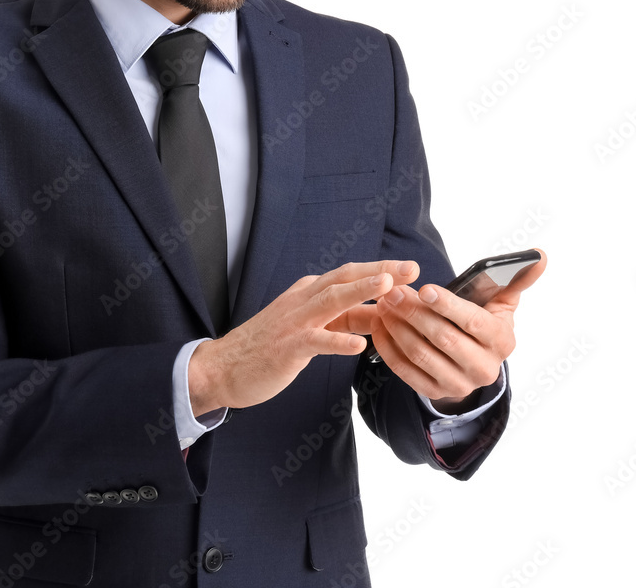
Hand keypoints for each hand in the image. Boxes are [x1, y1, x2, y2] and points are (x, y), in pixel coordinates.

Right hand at [188, 260, 419, 415]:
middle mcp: (302, 300)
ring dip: (360, 291)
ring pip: (331, 300)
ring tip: (388, 287)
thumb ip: (344, 320)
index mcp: (309, 293)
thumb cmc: (269, 347)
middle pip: (344, 278)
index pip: (349, 277)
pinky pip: (315, 341)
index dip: (381, 272)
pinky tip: (359, 345)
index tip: (411, 270)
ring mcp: (294, 321)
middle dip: (379, 272)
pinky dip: (337, 341)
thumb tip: (381, 316)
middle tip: (412, 269)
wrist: (223, 366)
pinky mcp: (286, 347)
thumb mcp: (311, 328)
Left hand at [370, 248, 547, 410]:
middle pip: (443, 338)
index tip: (424, 288)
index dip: (448, 306)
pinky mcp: (436, 393)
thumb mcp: (502, 302)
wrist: (474, 362)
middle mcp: (483, 368)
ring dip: (397, 328)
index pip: (474, 323)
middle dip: (414, 312)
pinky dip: (388, 348)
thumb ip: (516, 279)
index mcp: (501, 341)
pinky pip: (406, 372)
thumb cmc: (484, 321)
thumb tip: (540, 256)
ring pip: (421, 355)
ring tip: (382, 304)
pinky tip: (379, 326)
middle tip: (391, 291)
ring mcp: (459, 384)